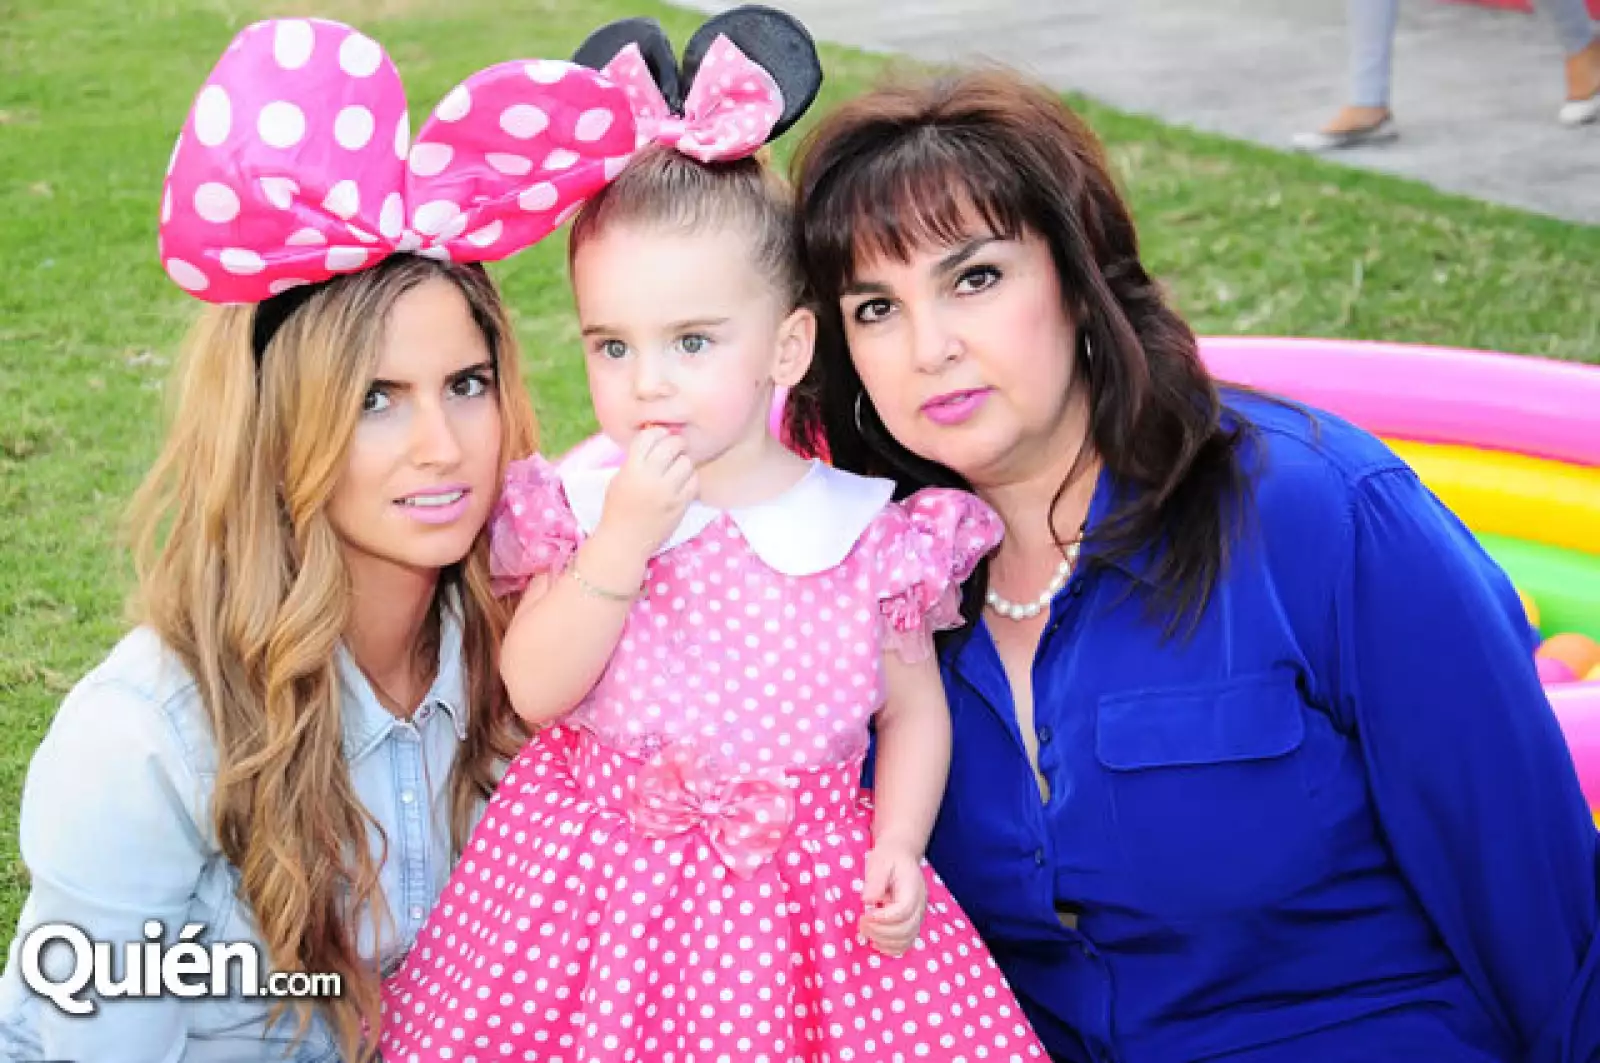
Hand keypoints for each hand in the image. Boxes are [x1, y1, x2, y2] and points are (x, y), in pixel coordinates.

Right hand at [600, 427, 697, 556]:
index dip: (655, 432)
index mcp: (631, 470)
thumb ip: (635, 459)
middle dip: (673, 442)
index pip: (649, 437)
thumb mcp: (619, 479)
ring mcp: (669, 493)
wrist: (625, 542)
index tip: (657, 436)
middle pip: (672, 445)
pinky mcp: (681, 505)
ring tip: (675, 467)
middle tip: (672, 447)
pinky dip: (690, 478)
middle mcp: (651, 479)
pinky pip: (694, 481)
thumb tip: (657, 437)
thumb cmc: (618, 509)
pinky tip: (681, 482)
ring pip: (686, 462)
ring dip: (682, 461)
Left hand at [859, 843, 927, 956]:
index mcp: (913, 889)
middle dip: (880, 931)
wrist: (900, 856)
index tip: (865, 915)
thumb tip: (867, 900)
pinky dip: (891, 948)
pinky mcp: (912, 924)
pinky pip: (906, 944)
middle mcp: (919, 906)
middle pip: (905, 929)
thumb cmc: (888, 858)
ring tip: (866, 931)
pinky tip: (876, 941)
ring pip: (906, 940)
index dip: (882, 918)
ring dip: (884, 941)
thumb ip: (875, 880)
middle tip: (861, 923)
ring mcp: (917, 917)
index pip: (902, 911)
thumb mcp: (879, 861)